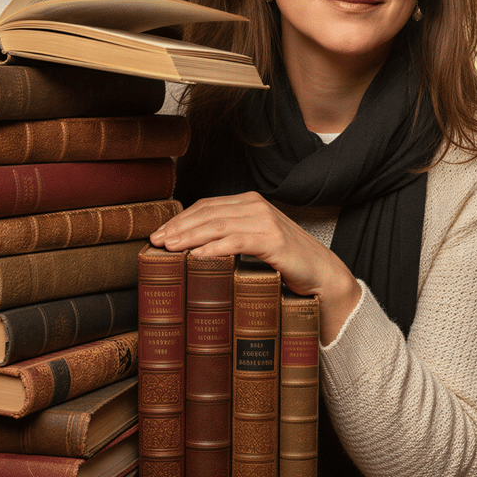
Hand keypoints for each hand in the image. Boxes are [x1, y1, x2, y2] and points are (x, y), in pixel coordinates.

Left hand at [150, 191, 361, 344]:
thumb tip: (190, 247)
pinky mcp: (273, 240)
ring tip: (169, 248)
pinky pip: (236, 241)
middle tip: (155, 242)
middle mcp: (256, 205)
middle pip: (207, 213)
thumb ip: (230, 236)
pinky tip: (196, 257)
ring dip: (189, 236)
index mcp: (250, 202)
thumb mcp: (253, 242)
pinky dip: (214, 248)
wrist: (321, 275)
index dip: (180, 219)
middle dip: (178, 228)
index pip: (206, 206)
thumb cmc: (284, 262)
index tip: (159, 234)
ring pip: (218, 225)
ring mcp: (265, 221)